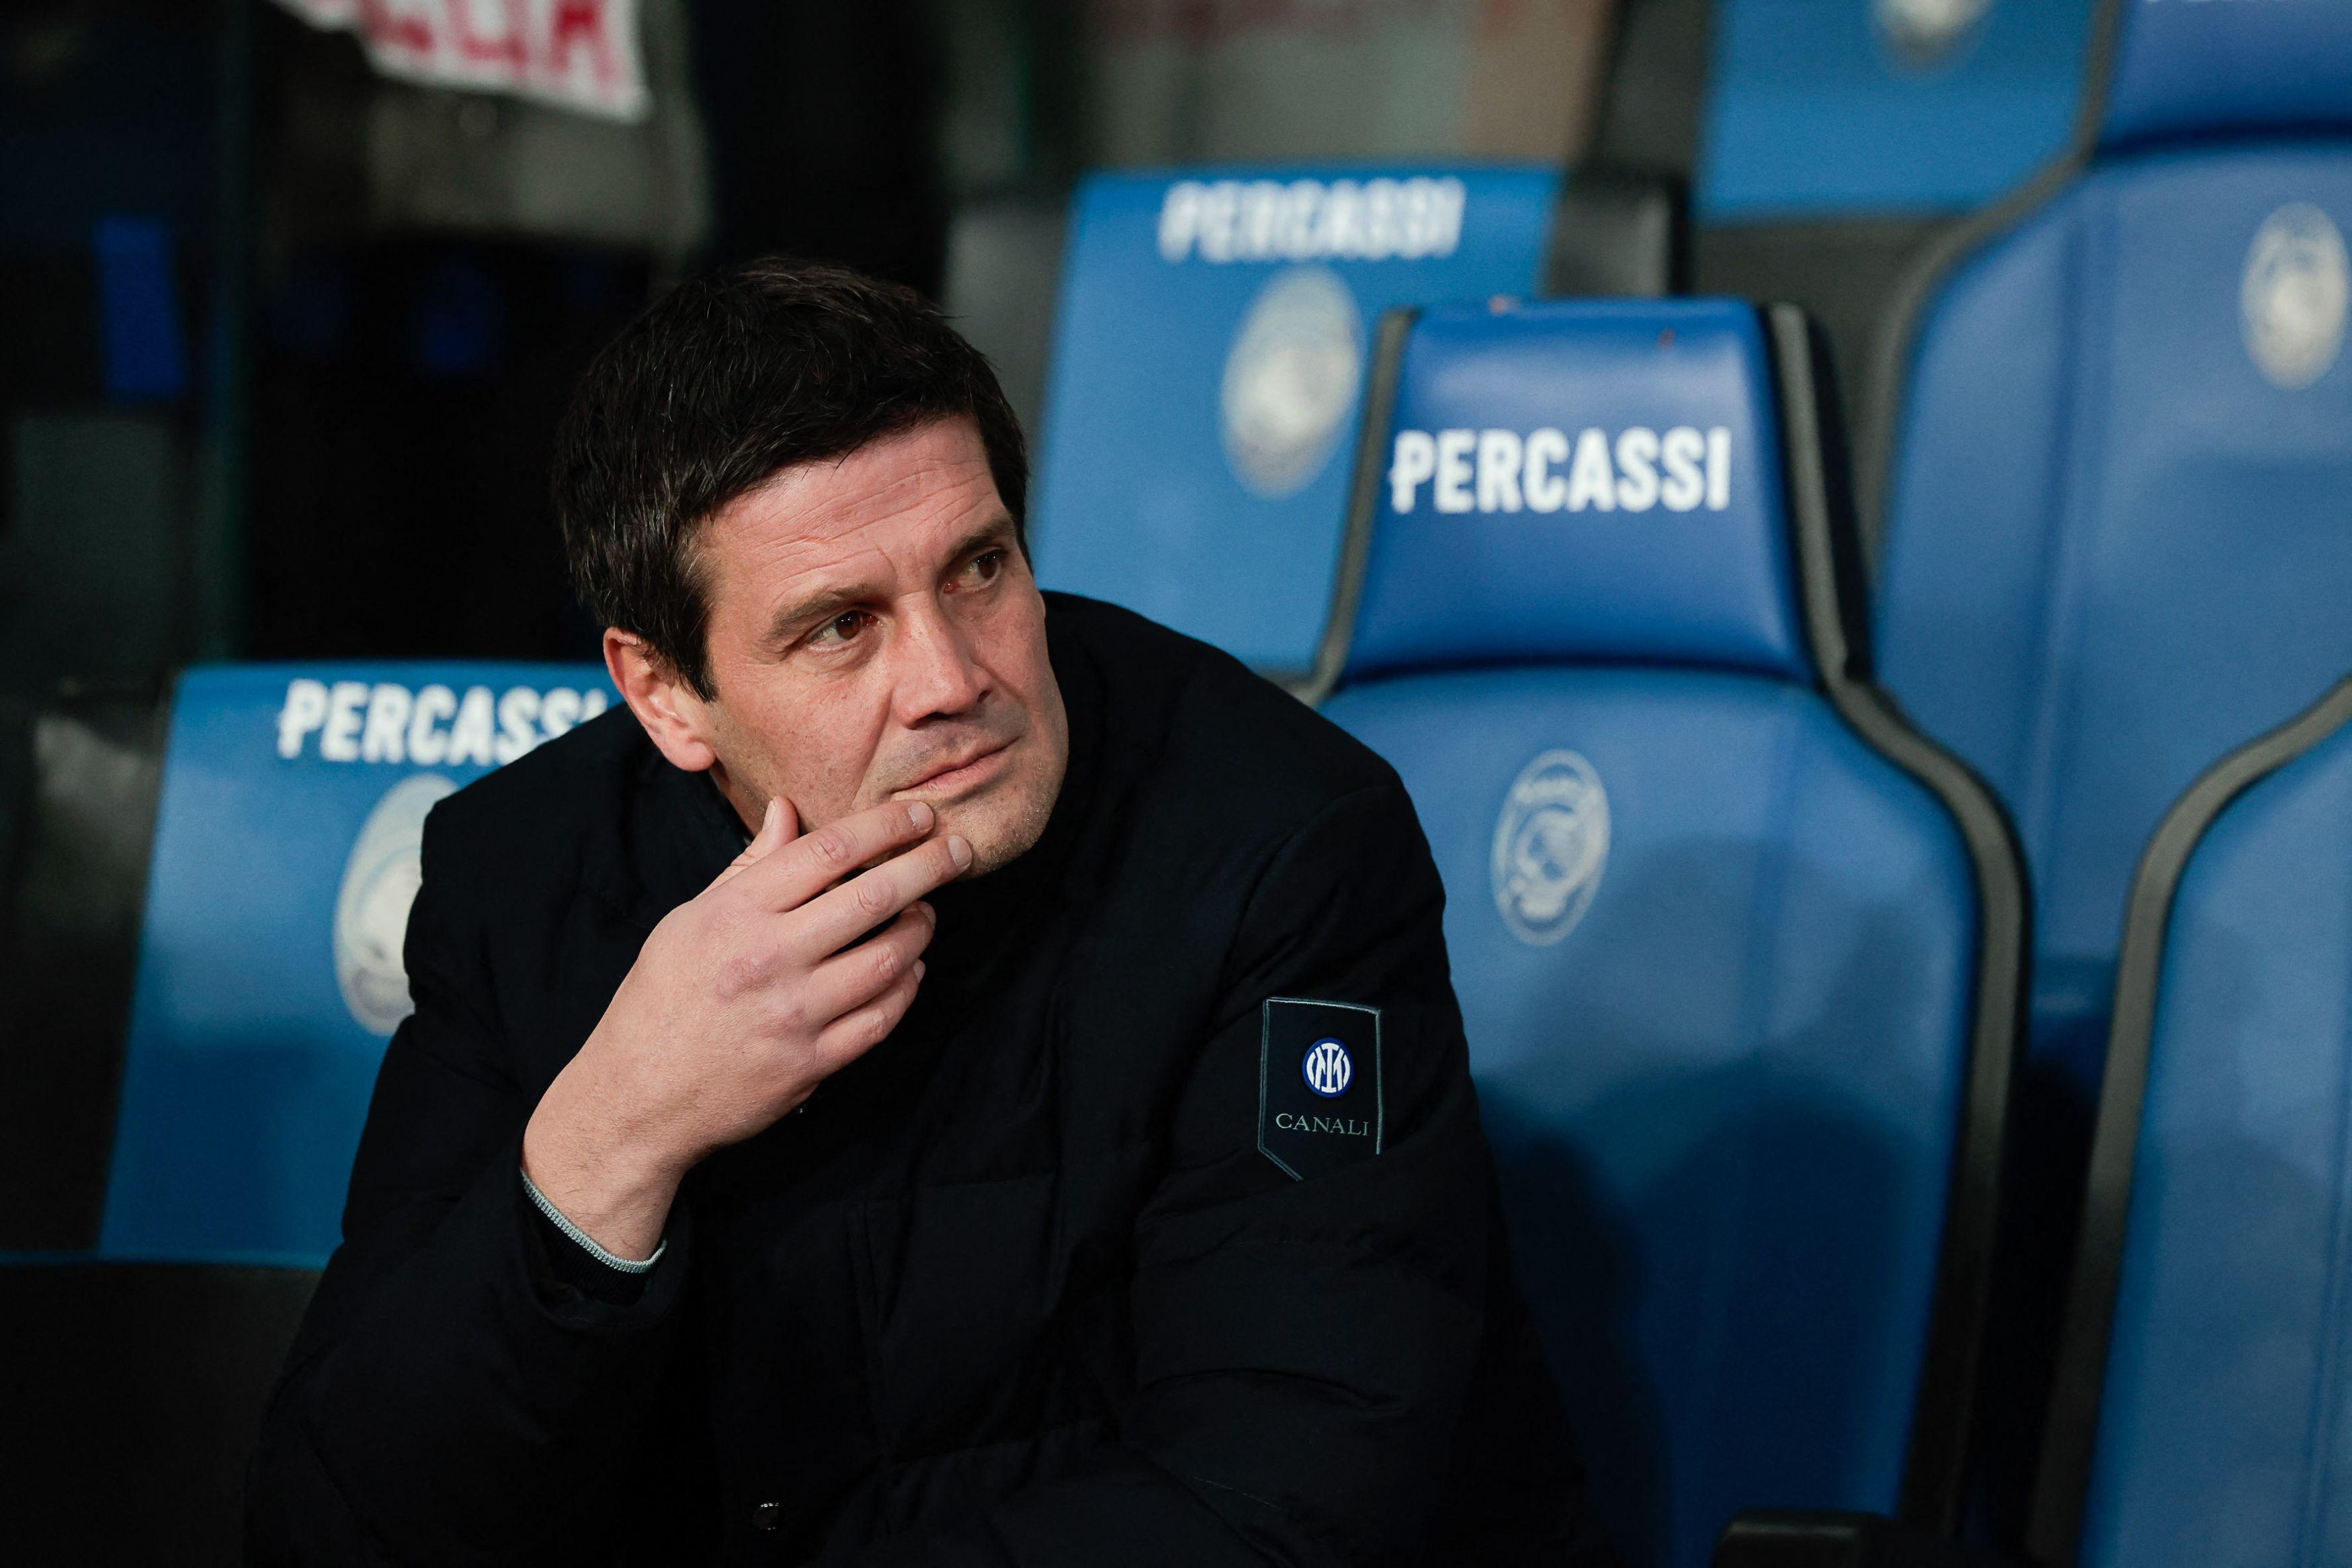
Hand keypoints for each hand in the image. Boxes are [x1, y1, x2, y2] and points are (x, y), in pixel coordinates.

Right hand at [522, 796, 970, 1258]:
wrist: (637, 1098)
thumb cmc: (661, 999)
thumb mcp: (689, 919)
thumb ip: (749, 866)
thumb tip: (787, 808)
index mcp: (735, 912)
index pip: (829, 850)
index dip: (885, 826)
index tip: (919, 814)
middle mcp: (768, 958)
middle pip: (873, 897)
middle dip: (929, 865)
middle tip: (959, 851)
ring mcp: (793, 1014)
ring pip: (888, 959)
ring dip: (921, 930)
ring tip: (926, 913)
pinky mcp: (811, 1063)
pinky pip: (881, 1018)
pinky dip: (905, 989)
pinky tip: (909, 971)